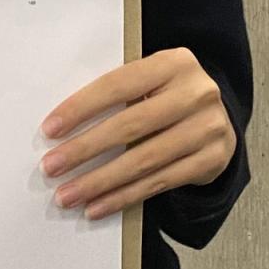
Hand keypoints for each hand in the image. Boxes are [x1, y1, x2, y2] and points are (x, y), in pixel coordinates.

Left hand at [39, 47, 236, 219]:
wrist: (217, 118)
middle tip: (51, 167)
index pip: (118, 85)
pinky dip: (123, 197)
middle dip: (84, 149)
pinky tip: (97, 206)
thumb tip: (62, 126)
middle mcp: (196, 93)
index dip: (81, 108)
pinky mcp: (211, 161)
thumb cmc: (168, 96)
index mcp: (173, 63)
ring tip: (68, 194)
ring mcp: (208, 128)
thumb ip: (119, 93)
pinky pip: (159, 183)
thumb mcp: (151, 80)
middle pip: (130, 125)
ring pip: (143, 160)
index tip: (50, 130)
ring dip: (99, 182)